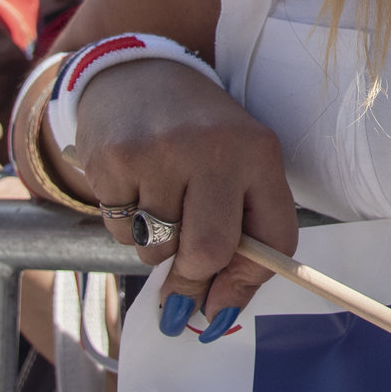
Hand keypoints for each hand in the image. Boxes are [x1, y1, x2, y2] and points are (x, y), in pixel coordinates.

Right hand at [69, 59, 297, 335]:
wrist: (136, 75)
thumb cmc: (198, 138)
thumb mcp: (237, 166)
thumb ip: (241, 234)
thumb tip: (215, 316)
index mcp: (259, 151)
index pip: (275, 238)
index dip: (249, 283)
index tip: (222, 305)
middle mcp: (215, 148)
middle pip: (210, 251)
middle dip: (192, 283)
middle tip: (179, 295)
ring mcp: (162, 151)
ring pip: (159, 249)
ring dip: (157, 249)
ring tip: (159, 207)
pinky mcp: (116, 158)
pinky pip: (121, 233)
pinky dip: (127, 229)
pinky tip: (133, 190)